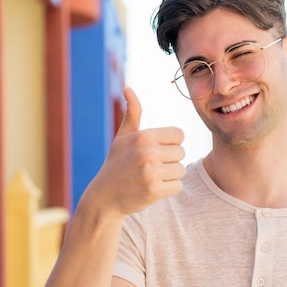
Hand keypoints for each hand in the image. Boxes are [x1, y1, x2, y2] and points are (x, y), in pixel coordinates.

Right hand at [83, 87, 185, 217]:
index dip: (171, 144)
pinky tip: (152, 188)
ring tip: (151, 177)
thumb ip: (132, 113)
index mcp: (143, 136)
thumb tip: (128, 88)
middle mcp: (147, 152)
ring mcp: (150, 172)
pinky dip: (169, 189)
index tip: (157, 151)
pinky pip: (178, 186)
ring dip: (170, 175)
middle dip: (170, 160)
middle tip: (151, 167)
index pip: (179, 134)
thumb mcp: (122, 137)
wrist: (104, 198)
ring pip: (181, 170)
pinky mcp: (154, 190)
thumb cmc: (117, 164)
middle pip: (181, 153)